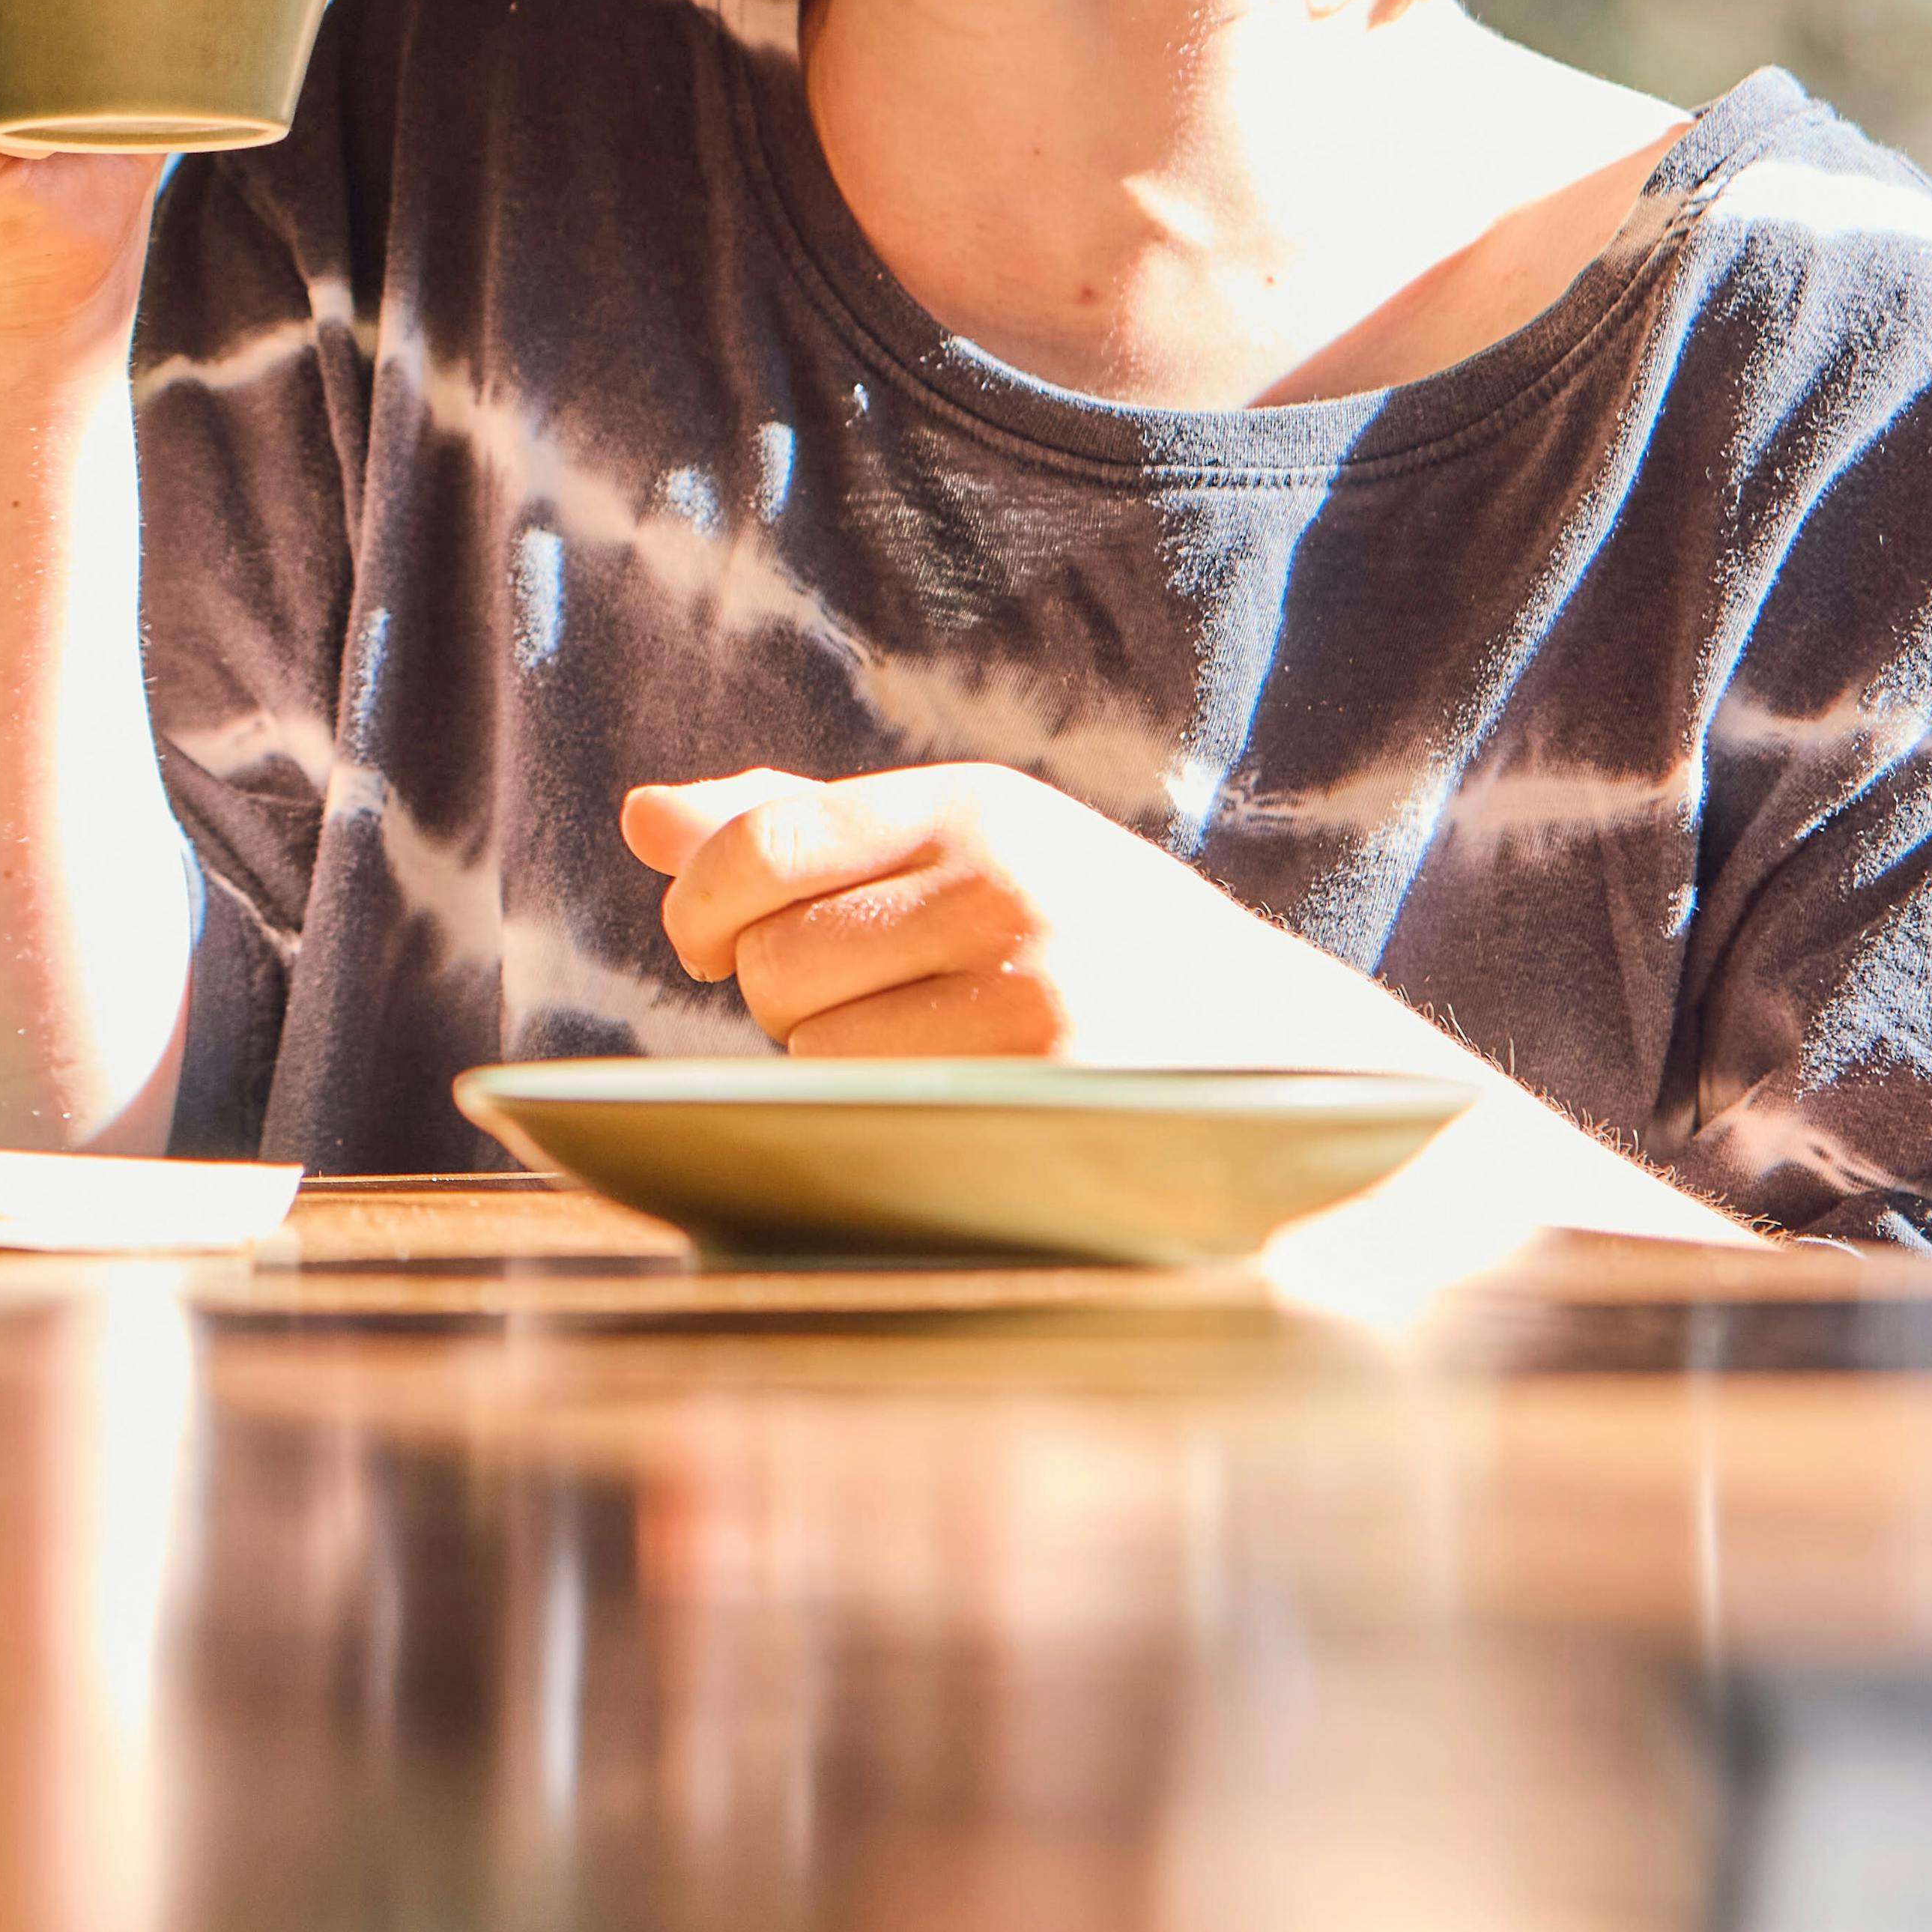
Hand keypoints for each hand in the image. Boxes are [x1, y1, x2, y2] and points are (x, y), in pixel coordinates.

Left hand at [623, 763, 1386, 1061]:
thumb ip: (805, 834)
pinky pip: (873, 1113)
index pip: (758, 843)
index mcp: (980, 807)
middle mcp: (1007, 883)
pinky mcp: (1050, 1096)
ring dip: (836, 1069)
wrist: (1290, 1066)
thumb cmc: (1096, 952)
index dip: (698, 906)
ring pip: (810, 1047)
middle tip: (881, 1009)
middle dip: (787, 998)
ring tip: (937, 1058)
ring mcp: (1036, 991)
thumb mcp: (972, 861)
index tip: (702, 942)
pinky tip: (952, 1110)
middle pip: (768, 960)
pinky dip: (880, 1124)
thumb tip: (641, 815)